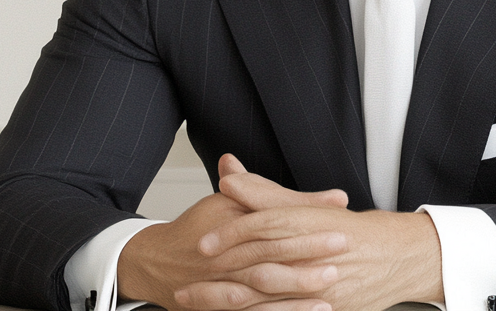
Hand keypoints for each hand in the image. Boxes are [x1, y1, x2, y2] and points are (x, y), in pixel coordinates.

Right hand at [117, 156, 350, 310]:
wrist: (156, 262)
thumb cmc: (198, 228)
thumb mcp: (232, 203)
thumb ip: (284, 200)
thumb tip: (336, 196)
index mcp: (231, 230)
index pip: (271, 229)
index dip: (305, 231)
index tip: (339, 229)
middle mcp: (226, 261)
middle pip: (267, 264)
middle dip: (304, 264)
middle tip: (337, 262)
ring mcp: (222, 288)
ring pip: (258, 296)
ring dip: (292, 299)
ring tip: (326, 298)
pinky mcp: (221, 308)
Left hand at [175, 157, 443, 310]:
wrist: (399, 257)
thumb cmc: (350, 232)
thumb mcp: (306, 208)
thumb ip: (266, 195)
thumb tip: (229, 177)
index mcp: (309, 225)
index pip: (263, 227)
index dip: (229, 234)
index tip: (202, 242)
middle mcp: (315, 255)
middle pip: (261, 267)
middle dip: (220, 277)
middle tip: (188, 282)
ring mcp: (321, 287)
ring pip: (268, 299)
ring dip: (229, 302)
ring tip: (196, 304)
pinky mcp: (326, 308)